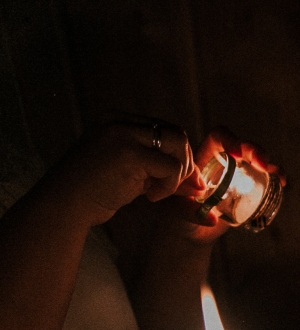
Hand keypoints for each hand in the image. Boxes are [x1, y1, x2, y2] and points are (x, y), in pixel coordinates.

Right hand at [47, 119, 196, 225]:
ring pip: (177, 144)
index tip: (181, 182)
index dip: (179, 156)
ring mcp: (122, 133)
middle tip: (175, 188)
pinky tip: (150, 197)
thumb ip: (162, 172)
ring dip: (178, 173)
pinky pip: (170, 166)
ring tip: (159, 192)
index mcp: (117, 120)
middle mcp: (119, 121)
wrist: (64, 205)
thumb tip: (200, 184)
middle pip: (176, 133)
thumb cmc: (96, 193)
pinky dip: (169, 185)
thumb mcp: (134, 176)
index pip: (165, 130)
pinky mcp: (127, 152)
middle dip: (185, 163)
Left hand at [160, 127, 286, 244]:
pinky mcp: (251, 187)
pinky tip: (282, 182)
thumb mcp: (180, 211)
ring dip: (269, 164)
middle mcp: (224, 161)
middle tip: (263, 164)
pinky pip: (267, 177)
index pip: (218, 138)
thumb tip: (213, 219)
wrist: (191, 231)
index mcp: (204, 157)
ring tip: (277, 175)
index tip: (238, 154)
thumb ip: (191, 212)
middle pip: (242, 146)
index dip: (230, 140)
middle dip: (255, 150)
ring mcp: (239, 173)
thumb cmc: (180, 216)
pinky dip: (277, 176)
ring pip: (258, 159)